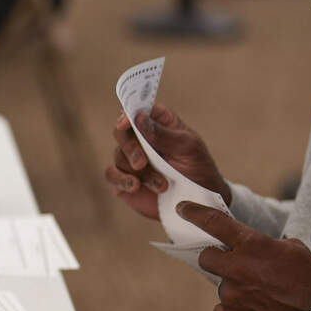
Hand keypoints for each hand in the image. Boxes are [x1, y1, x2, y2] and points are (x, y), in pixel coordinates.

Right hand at [105, 103, 230, 219]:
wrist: (199, 201)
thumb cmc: (198, 167)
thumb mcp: (188, 147)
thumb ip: (163, 133)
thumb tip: (139, 117)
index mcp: (159, 122)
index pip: (139, 109)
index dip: (129, 113)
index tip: (125, 123)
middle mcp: (141, 138)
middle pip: (121, 132)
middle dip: (130, 147)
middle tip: (141, 163)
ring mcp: (131, 158)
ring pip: (119, 156)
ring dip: (140, 172)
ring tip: (162, 185)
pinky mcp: (124, 179)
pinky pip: (112, 175)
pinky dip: (121, 180)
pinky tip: (135, 186)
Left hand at [182, 203, 310, 310]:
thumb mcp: (295, 250)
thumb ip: (267, 245)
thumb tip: (256, 248)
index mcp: (252, 245)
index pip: (214, 222)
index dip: (195, 213)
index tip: (183, 209)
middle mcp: (236, 268)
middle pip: (207, 258)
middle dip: (217, 260)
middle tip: (237, 269)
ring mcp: (231, 296)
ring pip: (223, 288)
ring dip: (237, 291)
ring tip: (264, 300)